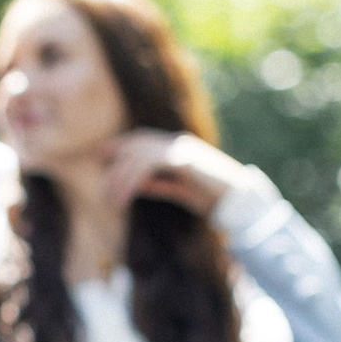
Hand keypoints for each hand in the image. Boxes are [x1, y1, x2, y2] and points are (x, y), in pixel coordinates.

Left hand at [99, 129, 249, 218]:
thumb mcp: (179, 190)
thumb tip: (137, 184)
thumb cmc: (212, 197)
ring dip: (120, 180)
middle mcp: (176, 143)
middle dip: (115, 167)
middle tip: (103, 192)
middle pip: (135, 146)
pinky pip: (148, 165)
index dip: (118, 145)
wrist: (241, 200)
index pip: (140, 139)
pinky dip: (132, 182)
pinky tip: (126, 198)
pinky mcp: (183, 159)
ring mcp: (181, 148)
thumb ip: (158, 184)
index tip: (99, 156)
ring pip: (138, 157)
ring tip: (114, 202)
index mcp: (176, 146)